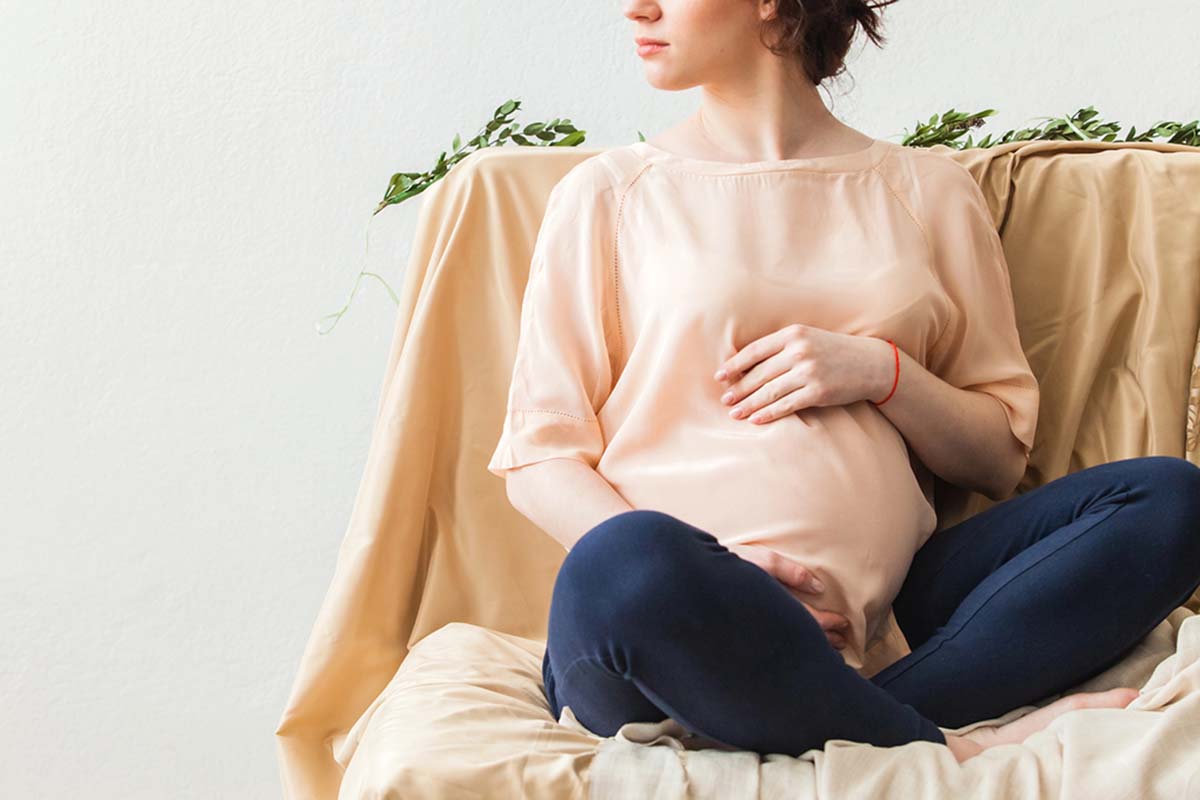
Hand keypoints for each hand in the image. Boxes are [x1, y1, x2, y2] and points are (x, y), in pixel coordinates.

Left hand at [713, 324, 894, 423]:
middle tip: (724, 400)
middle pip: (759, 374)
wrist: (871, 363)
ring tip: (734, 413)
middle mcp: (799, 351)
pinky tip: (755, 419)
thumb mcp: (807, 339)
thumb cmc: (833, 351)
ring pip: (769, 391)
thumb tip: (747, 364)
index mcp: (793, 334)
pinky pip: (786, 405)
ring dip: (749, 404)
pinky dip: (768, 413)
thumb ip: (781, 347)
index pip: (755, 351)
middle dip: (739, 389)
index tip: (720, 376)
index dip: (735, 365)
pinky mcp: (818, 391)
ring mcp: (809, 371)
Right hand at [726, 543, 850, 649]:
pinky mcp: (748, 632)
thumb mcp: (762, 560)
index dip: (829, 623)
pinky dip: (794, 646)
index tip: (843, 623)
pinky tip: (799, 648)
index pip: (809, 620)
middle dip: (825, 641)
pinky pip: (777, 642)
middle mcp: (768, 622)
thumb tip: (819, 587)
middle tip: (842, 643)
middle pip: (803, 637)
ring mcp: (759, 629)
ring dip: (812, 646)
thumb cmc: (729, 565)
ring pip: (791, 644)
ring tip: (828, 648)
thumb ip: (790, 572)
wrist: (695, 580)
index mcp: (775, 605)